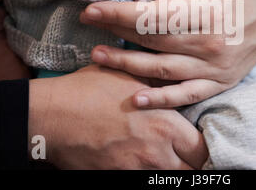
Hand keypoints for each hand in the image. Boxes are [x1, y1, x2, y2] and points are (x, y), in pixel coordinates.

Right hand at [29, 64, 207, 168]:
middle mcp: (156, 153)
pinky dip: (145, 175)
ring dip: (169, 170)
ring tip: (160, 158)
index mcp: (165, 124)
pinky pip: (141, 182)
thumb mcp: (130, 77)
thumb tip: (176, 82)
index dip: (205, 149)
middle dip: (191, 164)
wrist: (51, 115)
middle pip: (191, 171)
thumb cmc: (90, 90)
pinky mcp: (116, 178)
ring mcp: (135, 170)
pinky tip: (139, 162)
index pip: (203, 149)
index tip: (199, 144)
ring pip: (166, 180)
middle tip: (185, 155)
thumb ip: (159, 84)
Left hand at [80, 0, 255, 108]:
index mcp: (207, 13)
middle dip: (115, 31)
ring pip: (162, 69)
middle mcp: (209, 44)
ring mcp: (214, 68)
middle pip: (152, 41)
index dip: (118, 13)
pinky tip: (136, 98)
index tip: (92, 9)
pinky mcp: (219, 82)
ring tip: (98, 55)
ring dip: (127, 64)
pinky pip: (186, 94)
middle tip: (89, 23)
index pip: (152, 16)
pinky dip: (161, 99)